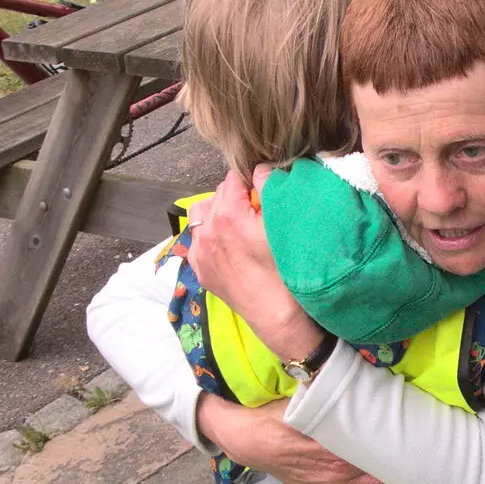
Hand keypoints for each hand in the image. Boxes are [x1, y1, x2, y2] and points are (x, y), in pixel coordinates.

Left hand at [189, 170, 322, 363]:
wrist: (276, 315)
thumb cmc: (287, 271)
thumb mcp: (283, 225)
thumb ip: (270, 189)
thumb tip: (261, 168)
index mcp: (228, 214)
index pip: (235, 178)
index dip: (252, 180)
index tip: (264, 190)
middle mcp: (207, 230)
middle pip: (218, 194)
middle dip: (236, 196)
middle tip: (257, 208)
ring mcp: (200, 251)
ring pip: (202, 214)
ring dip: (218, 211)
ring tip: (238, 223)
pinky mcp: (199, 268)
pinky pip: (197, 239)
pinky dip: (209, 234)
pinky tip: (228, 244)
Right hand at [198, 396, 403, 483]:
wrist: (248, 440)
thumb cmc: (276, 414)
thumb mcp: (303, 397)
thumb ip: (331, 391)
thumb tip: (357, 379)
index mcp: (335, 441)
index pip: (375, 442)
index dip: (397, 439)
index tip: (420, 434)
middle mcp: (337, 466)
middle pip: (379, 466)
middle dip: (401, 460)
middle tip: (427, 454)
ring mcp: (332, 482)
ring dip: (395, 480)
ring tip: (418, 473)